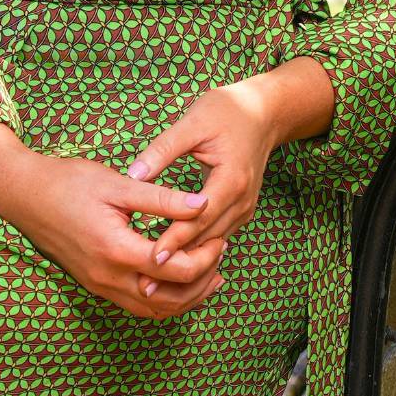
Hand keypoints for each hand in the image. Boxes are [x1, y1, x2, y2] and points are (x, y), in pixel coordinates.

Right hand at [0, 125, 219, 319]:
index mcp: (116, 250)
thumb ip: (163, 199)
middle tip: (222, 255)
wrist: (23, 193)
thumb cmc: (68, 182)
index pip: (177, 268)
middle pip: (170, 298)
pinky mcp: (95, 284)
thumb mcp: (118, 184)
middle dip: (203, 280)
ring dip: (186, 297)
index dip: (206, 256)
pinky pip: (137, 306)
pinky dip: (163, 299)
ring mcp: (99, 285)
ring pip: (154, 309)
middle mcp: (108, 277)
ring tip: (212, 276)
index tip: (221, 236)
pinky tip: (177, 281)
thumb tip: (204, 203)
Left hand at [122, 80, 289, 298]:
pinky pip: (217, 236)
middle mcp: (242, 201)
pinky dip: (196, 250)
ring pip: (213, 243)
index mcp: (231, 181)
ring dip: (186, 262)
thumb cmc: (226, 112)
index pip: (199, 219)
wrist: (263, 113)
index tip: (152, 256)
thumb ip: (162, 150)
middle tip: (146, 283)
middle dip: (177, 262)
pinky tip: (173, 263)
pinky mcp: (241, 210)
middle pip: (207, 239)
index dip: (176, 238)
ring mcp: (245, 209)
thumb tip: (132, 174)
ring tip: (154, 281)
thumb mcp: (192, 123)